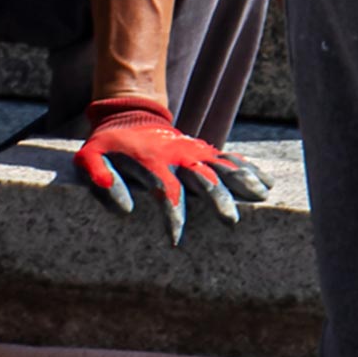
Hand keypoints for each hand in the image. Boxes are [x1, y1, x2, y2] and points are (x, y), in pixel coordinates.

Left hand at [74, 96, 272, 244]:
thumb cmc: (108, 146)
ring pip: (222, 166)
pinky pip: (229, 158)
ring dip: (242, 180)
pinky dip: (248, 168)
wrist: (129, 115)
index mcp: (152, 162)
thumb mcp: (91, 159)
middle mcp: (178, 156)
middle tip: (231, 220)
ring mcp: (194, 150)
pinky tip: (266, 183)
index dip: (172, 217)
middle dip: (217, 199)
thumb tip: (124, 209)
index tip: (176, 241)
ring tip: (262, 195)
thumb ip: (100, 180)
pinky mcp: (204, 149)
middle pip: (202, 178)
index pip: (166, 192)